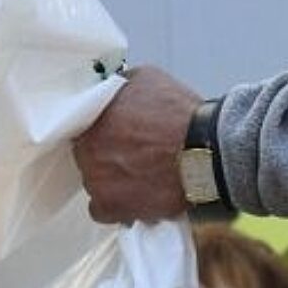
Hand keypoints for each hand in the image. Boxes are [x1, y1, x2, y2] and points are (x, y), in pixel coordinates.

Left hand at [73, 65, 200, 223]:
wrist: (204, 155)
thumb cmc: (179, 117)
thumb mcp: (147, 77)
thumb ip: (121, 85)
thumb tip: (116, 88)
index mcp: (91, 119)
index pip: (83, 127)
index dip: (103, 131)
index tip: (118, 134)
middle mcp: (87, 150)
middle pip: (89, 156)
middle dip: (108, 154)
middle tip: (135, 154)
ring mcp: (95, 181)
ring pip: (96, 182)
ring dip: (114, 180)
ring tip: (143, 176)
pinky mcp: (110, 207)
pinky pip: (101, 210)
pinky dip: (117, 206)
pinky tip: (137, 196)